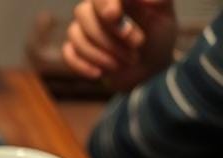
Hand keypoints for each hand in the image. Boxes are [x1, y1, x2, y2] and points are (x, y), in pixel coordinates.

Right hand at [63, 0, 177, 90]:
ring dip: (102, 53)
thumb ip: (160, 0)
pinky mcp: (75, 51)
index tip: (114, 16)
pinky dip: (83, 65)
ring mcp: (82, 30)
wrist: (149, 68)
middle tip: (138, 44)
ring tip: (128, 61)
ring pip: (77, 36)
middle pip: (84, 13)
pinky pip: (69, 54)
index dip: (104, 3)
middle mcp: (94, 8)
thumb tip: (147, 0)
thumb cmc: (158, 36)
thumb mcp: (165, 16)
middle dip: (109, 34)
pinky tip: (100, 74)